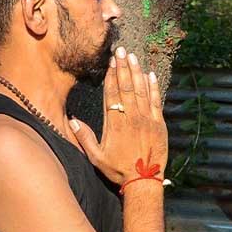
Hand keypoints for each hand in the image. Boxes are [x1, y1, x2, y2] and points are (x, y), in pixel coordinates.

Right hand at [68, 48, 167, 187]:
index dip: (111, 75)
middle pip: (126, 87)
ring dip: (136, 72)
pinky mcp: (159, 124)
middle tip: (121, 50)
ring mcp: (147, 120)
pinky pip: (156, 101)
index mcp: (115, 123)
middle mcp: (131, 117)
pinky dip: (153, 87)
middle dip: (123, 67)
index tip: (110, 61)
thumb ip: (84, 137)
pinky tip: (150, 75)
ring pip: (141, 90)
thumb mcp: (96, 157)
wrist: (144, 182)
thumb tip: (71, 120)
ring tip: (133, 56)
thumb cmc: (118, 170)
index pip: (112, 94)